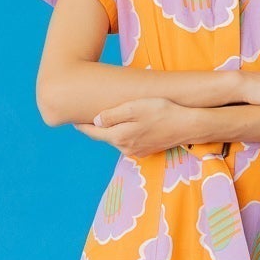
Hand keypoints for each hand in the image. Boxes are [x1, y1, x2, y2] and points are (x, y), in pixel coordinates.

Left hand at [73, 95, 195, 157]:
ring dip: (110, 130)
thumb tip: (95, 121)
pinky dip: (123, 133)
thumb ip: (112, 116)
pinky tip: (126, 124)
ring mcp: (137, 151)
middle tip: (83, 115)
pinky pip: (129, 140)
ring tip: (103, 118)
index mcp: (119, 137)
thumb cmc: (162, 112)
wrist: (188, 125)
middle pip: (104, 136)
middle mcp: (125, 148)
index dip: (81, 125)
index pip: (93, 132)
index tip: (71, 117)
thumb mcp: (134, 108)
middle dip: (94, 127)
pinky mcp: (147, 149)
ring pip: (117, 138)